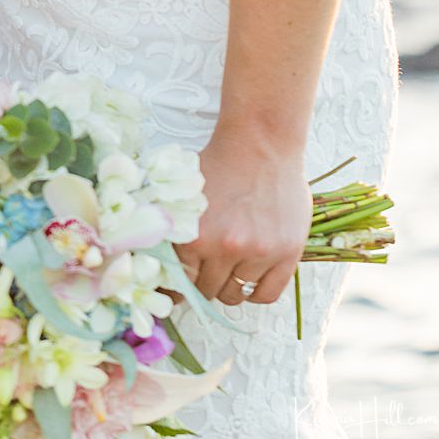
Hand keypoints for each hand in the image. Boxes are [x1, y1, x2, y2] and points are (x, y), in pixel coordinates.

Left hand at [171, 121, 311, 308]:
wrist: (260, 143)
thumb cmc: (219, 163)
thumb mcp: (183, 194)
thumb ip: (171, 229)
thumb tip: (151, 262)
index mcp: (194, 235)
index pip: (180, 283)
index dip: (177, 288)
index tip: (177, 291)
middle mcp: (225, 248)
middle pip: (208, 292)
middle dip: (203, 283)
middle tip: (205, 271)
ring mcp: (259, 253)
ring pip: (235, 295)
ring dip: (229, 286)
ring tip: (228, 268)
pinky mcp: (287, 254)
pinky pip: (266, 295)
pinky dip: (255, 292)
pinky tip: (250, 276)